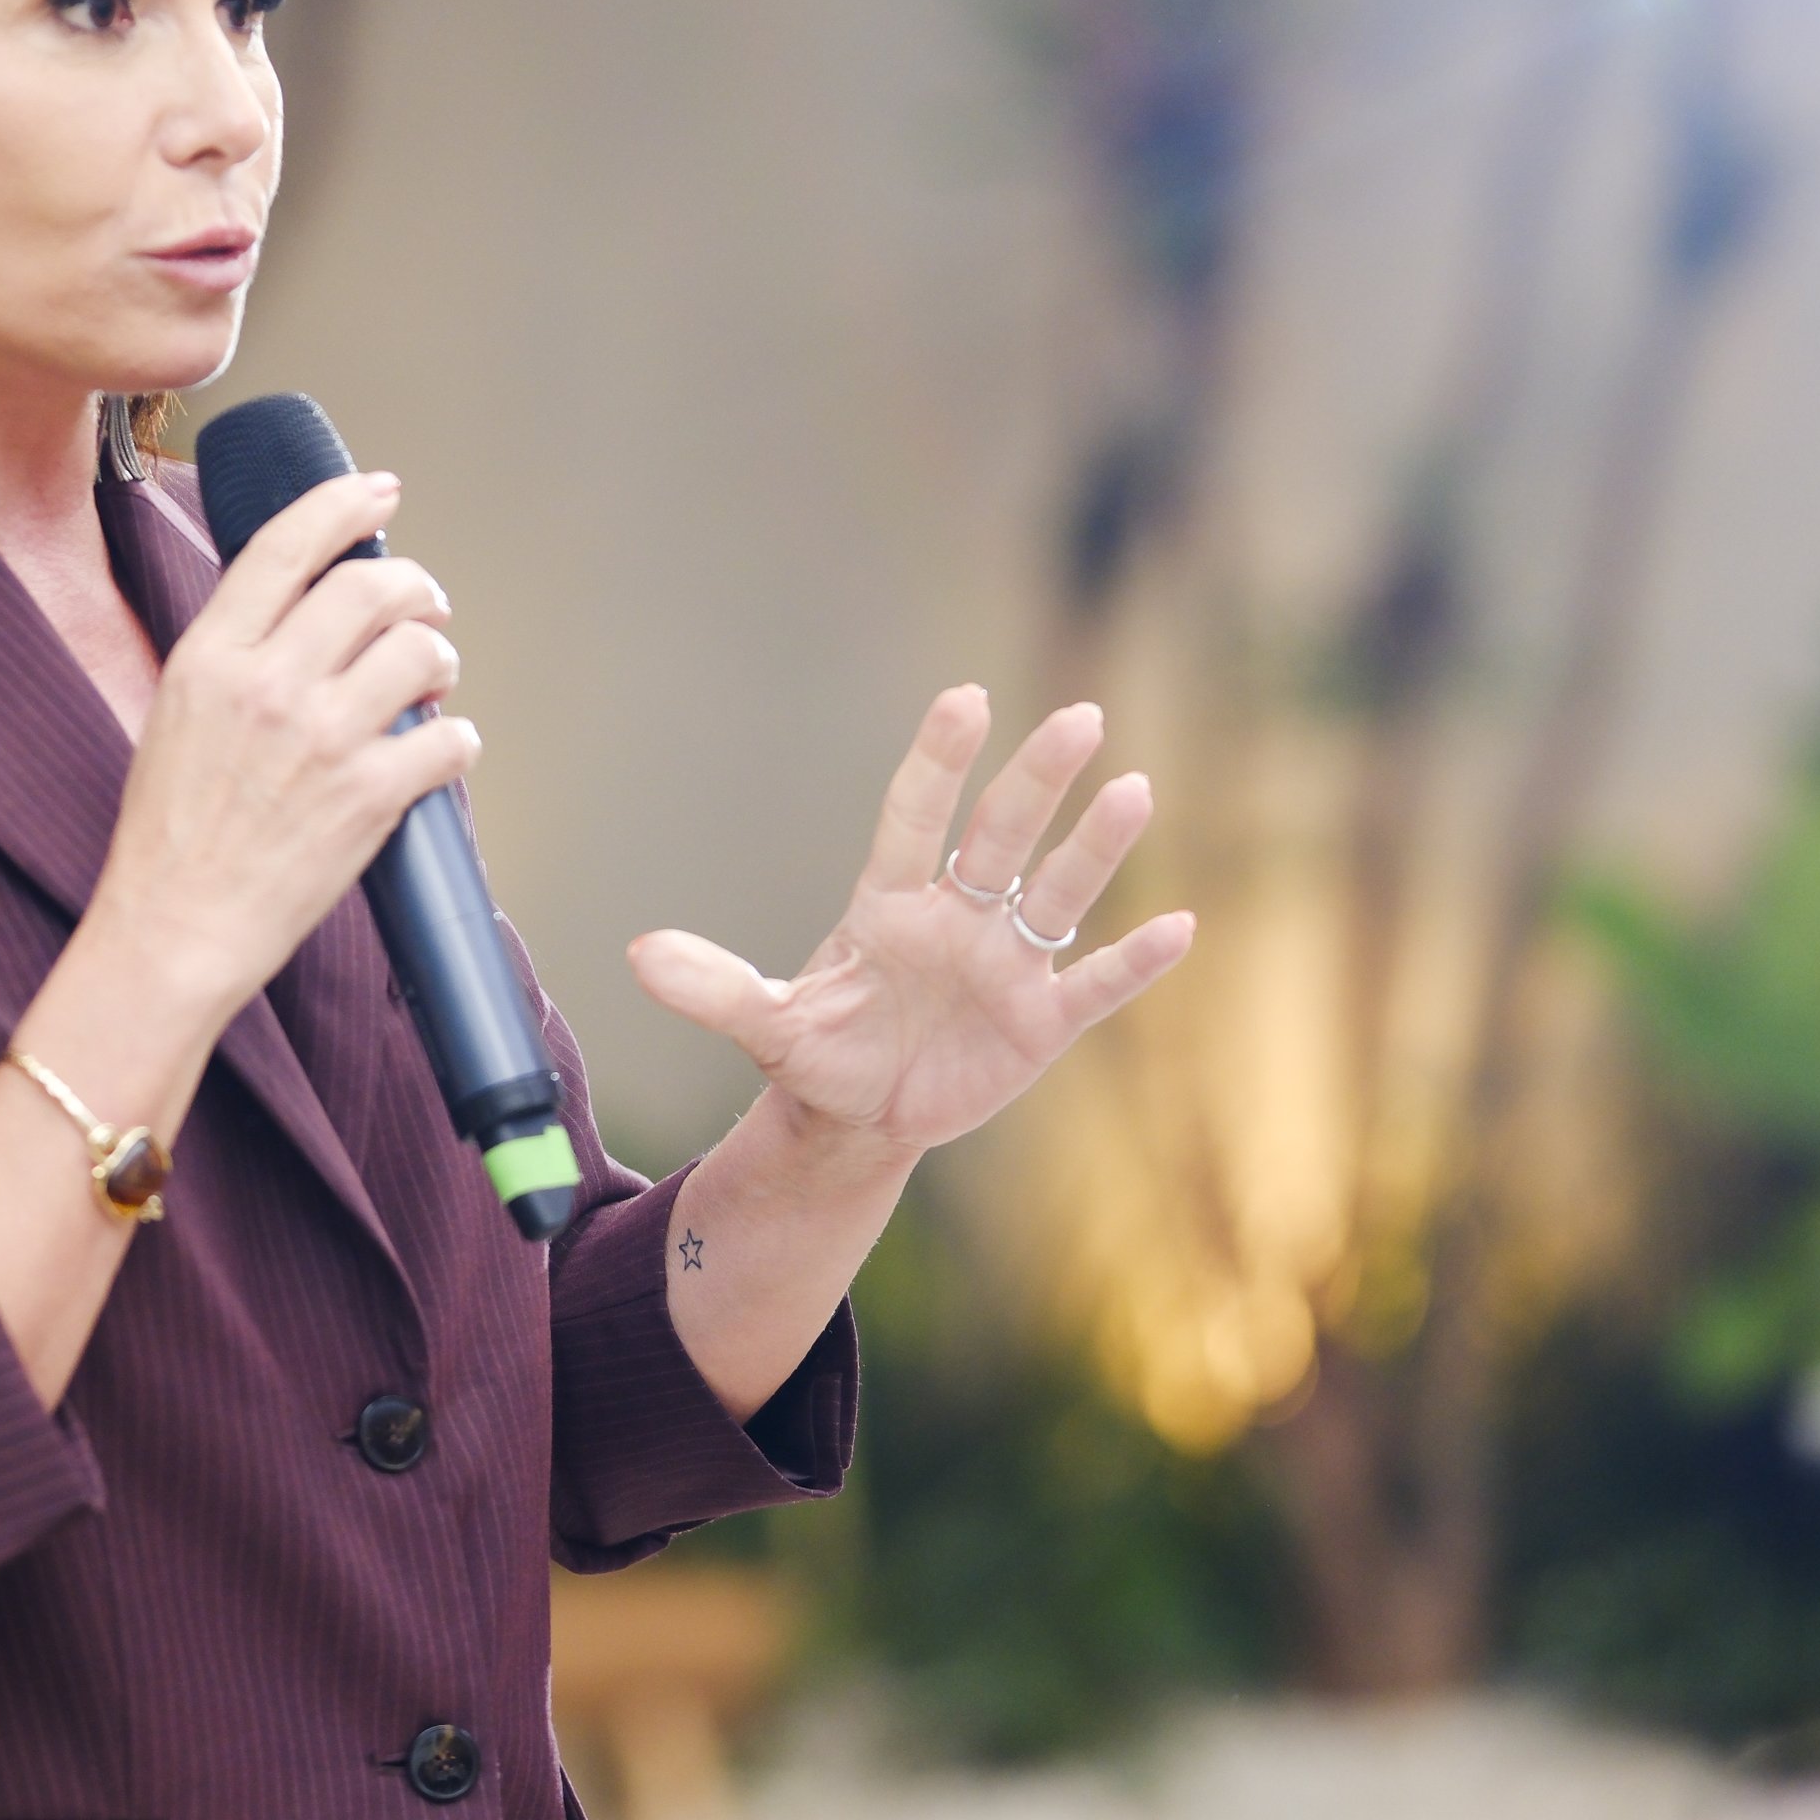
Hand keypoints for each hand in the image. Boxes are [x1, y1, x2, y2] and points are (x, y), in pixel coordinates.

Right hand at [86, 471, 475, 1026]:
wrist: (172, 929)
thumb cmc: (169, 835)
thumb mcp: (176, 711)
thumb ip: (237, 654)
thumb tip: (307, 610)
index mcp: (211, 656)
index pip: (288, 545)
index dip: (344, 504)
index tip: (380, 493)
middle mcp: (268, 684)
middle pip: (373, 587)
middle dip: (416, 589)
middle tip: (425, 608)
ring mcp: (322, 739)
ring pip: (421, 652)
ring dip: (440, 660)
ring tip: (429, 685)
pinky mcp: (367, 798)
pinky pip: (449, 740)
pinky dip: (457, 742)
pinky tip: (439, 754)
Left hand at [626, 687, 1192, 1164]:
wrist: (859, 1119)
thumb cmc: (817, 1053)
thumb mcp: (764, 1026)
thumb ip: (713, 989)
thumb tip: (637, 957)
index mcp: (889, 903)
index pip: (915, 816)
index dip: (938, 761)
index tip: (963, 700)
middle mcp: (956, 917)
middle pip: (1001, 834)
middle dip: (1035, 779)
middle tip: (1077, 717)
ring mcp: (1004, 964)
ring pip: (1055, 892)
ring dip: (1095, 847)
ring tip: (1135, 788)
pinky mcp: (1040, 1022)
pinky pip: (1095, 984)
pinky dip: (1135, 961)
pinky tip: (1182, 926)